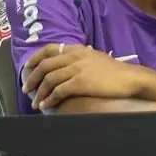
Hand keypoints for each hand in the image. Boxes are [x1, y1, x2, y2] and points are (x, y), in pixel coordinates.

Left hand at [23, 43, 139, 109]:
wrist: (130, 78)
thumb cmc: (115, 70)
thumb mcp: (97, 57)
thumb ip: (84, 55)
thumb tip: (80, 52)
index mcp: (77, 49)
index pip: (49, 49)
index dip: (35, 58)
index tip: (27, 68)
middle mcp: (74, 56)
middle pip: (45, 65)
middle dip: (32, 78)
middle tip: (26, 89)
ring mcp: (77, 69)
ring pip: (49, 79)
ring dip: (39, 92)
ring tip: (35, 103)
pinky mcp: (80, 82)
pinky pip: (58, 91)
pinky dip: (49, 99)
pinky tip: (46, 106)